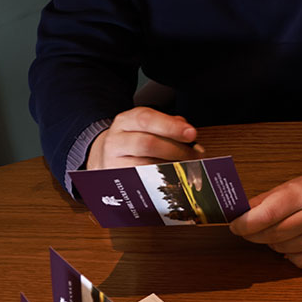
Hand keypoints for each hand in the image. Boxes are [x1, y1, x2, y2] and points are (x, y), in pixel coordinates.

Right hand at [86, 107, 203, 169]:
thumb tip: (188, 131)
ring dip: (172, 167)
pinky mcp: (118, 180)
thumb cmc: (136, 139)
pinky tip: (174, 177)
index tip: (191, 133)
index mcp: (126, 121)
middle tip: (194, 155)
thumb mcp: (149, 125)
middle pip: (147, 144)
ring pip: (145, 165)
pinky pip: (142, 181)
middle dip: (176, 150)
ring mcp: (113, 162)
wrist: (106, 156)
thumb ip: (169, 125)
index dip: (170, 126)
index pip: (146, 119)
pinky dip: (162, 179)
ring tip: (188, 167)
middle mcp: (116, 140)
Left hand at [230, 168, 301, 269]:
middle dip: (255, 234)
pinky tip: (293, 243)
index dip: (246, 224)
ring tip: (279, 232)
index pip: (268, 214)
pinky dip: (291, 255)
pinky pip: (300, 262)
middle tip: (249, 231)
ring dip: (274, 243)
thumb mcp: (291, 185)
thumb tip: (240, 217)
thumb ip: (264, 201)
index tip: (235, 226)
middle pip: (274, 235)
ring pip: (284, 250)